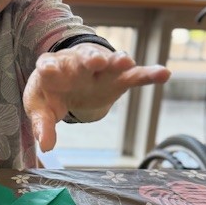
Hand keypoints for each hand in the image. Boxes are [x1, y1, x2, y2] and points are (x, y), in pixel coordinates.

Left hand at [23, 44, 170, 151]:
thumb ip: (42, 125)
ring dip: (117, 60)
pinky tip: (163, 74)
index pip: (48, 64)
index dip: (49, 66)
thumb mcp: (41, 109)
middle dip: (90, 58)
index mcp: (51, 68)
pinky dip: (148, 74)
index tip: (49, 71)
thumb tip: (46, 146)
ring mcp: (99, 69)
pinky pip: (134, 75)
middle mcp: (76, 63)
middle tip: (96, 62)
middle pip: (83, 58)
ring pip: (109, 61)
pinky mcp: (117, 78)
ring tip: (125, 62)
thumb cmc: (51, 94)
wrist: (69, 83)